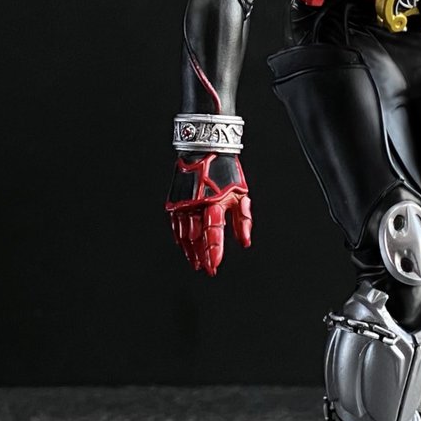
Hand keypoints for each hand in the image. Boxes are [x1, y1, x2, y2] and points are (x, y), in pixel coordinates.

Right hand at [165, 153, 251, 275]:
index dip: (213, 251)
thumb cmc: (227, 172)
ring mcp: (183, 204)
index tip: (214, 266)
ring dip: (190, 250)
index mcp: (214, 202)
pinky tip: (183, 246)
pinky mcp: (175, 201)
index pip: (213, 232)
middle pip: (197, 238)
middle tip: (207, 269)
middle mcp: (196, 205)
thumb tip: (245, 242)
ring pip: (184, 234)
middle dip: (202, 256)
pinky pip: (176, 225)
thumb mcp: (241, 194)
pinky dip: (180, 237)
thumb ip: (243, 220)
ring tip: (195, 263)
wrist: (205, 151)